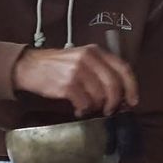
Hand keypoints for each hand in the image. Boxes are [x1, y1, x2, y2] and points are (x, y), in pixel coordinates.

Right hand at [11, 45, 138, 116]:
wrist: (30, 66)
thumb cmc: (58, 66)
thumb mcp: (81, 59)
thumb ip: (100, 70)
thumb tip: (120, 94)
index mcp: (96, 51)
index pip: (123, 68)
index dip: (132, 87)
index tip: (132, 101)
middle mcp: (88, 59)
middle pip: (114, 85)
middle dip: (115, 102)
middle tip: (109, 111)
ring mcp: (78, 71)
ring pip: (100, 96)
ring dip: (97, 107)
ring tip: (89, 108)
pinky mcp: (68, 85)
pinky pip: (85, 103)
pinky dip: (84, 110)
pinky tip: (78, 110)